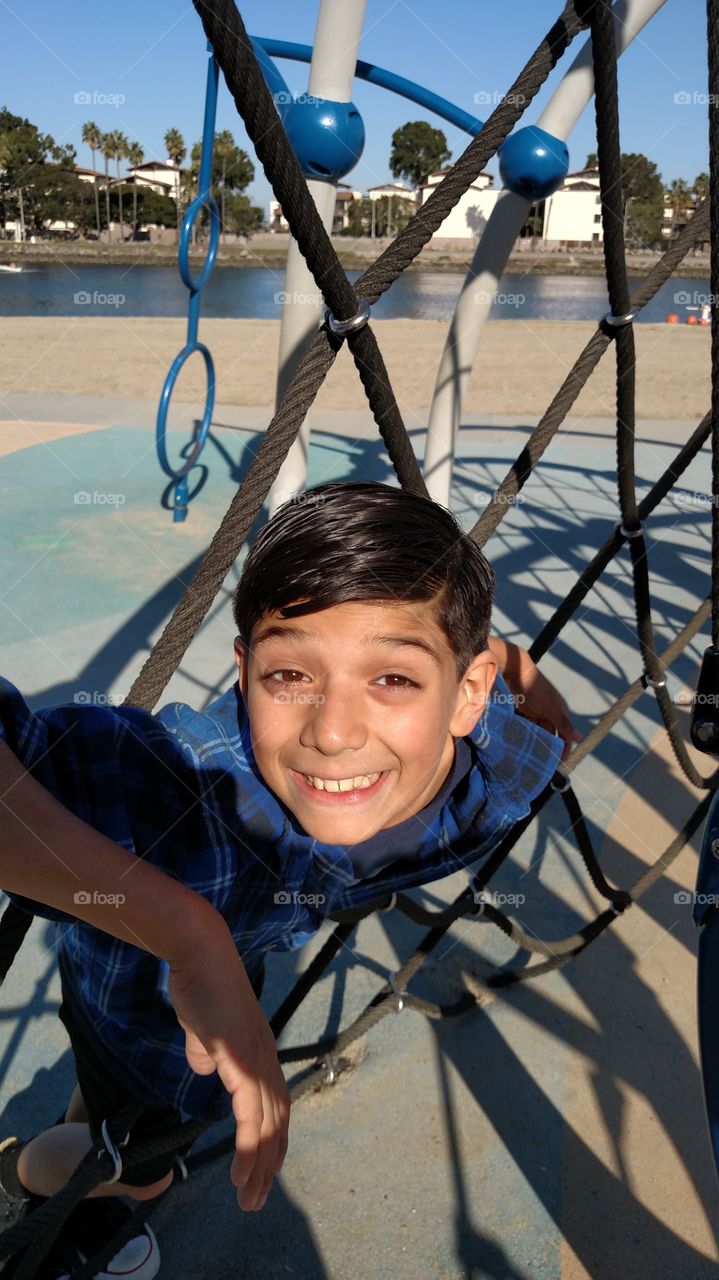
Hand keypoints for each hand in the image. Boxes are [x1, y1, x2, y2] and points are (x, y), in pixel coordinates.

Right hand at [168, 927, 289, 1211]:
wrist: (199, 954)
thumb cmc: (199, 984)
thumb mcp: (202, 1027)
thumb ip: (206, 1051)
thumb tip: (203, 1069)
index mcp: (260, 1053)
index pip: (275, 1106)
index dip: (271, 1141)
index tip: (261, 1172)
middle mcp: (267, 1059)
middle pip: (279, 1122)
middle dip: (269, 1164)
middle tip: (256, 1201)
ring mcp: (258, 1059)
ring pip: (269, 1124)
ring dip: (261, 1165)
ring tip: (249, 1198)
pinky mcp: (242, 1060)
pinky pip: (251, 1113)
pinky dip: (252, 1144)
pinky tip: (243, 1169)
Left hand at [503, 646, 580, 763]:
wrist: (515, 671)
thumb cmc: (535, 688)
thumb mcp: (550, 708)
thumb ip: (563, 723)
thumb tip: (580, 738)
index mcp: (559, 711)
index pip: (564, 735)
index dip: (563, 749)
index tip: (560, 765)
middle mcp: (548, 712)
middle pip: (549, 734)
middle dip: (547, 748)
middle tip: (543, 765)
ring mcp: (535, 711)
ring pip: (536, 731)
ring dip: (534, 742)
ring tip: (530, 758)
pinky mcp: (522, 710)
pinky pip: (525, 725)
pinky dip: (523, 734)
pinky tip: (519, 745)